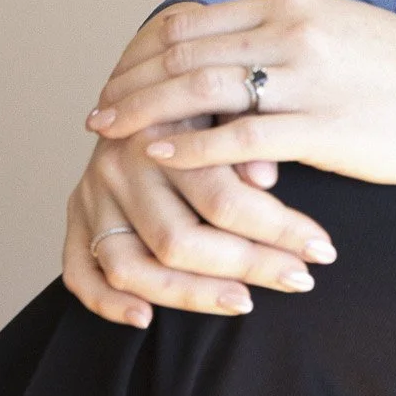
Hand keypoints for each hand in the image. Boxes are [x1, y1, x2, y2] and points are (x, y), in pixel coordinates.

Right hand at [63, 108, 339, 328]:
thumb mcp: (230, 102)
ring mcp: (91, 195)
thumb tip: (265, 179)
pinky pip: (78, 272)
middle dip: (247, 266)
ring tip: (244, 303)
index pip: (223, 198)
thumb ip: (244, 137)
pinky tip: (144, 319)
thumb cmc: (206, 93)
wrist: (147, 75)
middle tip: (300, 279)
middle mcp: (120, 165)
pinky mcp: (73, 217)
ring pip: (132, 266)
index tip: (322, 249)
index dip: (278, 229)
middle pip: (180, 240)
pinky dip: (106, 302)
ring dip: (190, 295)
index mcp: (163, 130)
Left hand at [85, 0, 395, 183]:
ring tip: (108, 133)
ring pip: (199, 86)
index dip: (143, 50)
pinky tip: (158, 154)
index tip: (117, 76)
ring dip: (143, 110)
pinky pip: (237, 134)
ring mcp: (304, 77)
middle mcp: (290, 30)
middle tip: (96, 111)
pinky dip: (189, 143)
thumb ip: (284, 39)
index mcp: (292, 5)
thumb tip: (232, 57)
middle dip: (130, 81)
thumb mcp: (337, 32)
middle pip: (182, 50)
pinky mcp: (320, 126)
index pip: (194, 20)